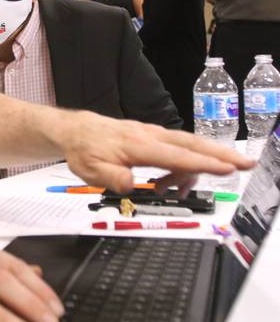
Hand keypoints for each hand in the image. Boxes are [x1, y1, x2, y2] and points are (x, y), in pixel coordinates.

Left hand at [56, 110, 253, 192]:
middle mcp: (149, 136)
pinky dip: (184, 163)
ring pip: (187, 144)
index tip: (227, 168)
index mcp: (137, 145)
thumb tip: (132, 186)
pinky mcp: (151, 136)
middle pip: (192, 144)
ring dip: (201, 163)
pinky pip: (176, 148)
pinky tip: (170, 183)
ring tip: (179, 190)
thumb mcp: (90, 170)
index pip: (177, 155)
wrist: (75, 130)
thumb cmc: (84, 149)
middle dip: (221, 155)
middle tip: (246, 164)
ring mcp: (152, 134)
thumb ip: (112, 178)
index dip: (203, 163)